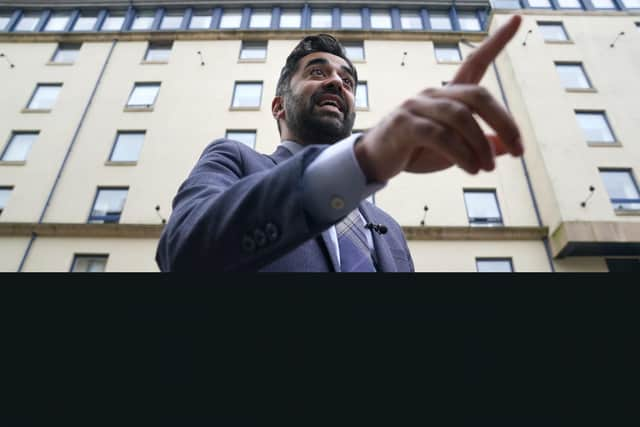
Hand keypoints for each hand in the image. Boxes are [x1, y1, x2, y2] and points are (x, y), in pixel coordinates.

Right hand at [355, 15, 523, 182]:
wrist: (376, 162)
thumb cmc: (416, 152)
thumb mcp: (454, 151)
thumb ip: (479, 146)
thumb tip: (507, 148)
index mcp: (448, 95)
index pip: (475, 62)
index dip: (496, 42)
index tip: (517, 18)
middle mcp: (434, 94)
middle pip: (478, 96)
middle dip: (504, 122)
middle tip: (519, 151)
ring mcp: (417, 107)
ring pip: (460, 117)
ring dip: (480, 146)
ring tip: (488, 169)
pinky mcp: (404, 124)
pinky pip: (440, 136)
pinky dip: (461, 154)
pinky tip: (471, 169)